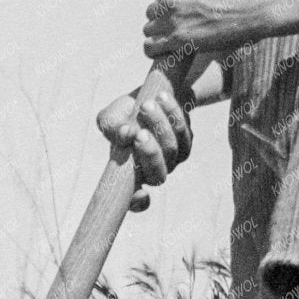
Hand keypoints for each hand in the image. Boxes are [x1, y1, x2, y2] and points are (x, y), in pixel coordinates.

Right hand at [96, 80, 191, 209]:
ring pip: (171, 150)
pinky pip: (184, 132)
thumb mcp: (112, 118)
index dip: (138, 203)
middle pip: (158, 175)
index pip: (135, 201)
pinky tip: (163, 97)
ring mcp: (172, 160)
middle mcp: (152, 172)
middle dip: (149, 154)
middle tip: (139, 132)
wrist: (150, 95)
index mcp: (128, 175)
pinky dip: (172, 115)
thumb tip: (126, 134)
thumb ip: (111, 127)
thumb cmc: (125, 113)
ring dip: (159, 127)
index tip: (141, 195)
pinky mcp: (187, 144)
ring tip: (147, 105)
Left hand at [143, 0, 266, 58]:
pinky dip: (153, 49)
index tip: (180, 4)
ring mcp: (173, 21)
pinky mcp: (179, 41)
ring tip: (178, 35)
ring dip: (160, 32)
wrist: (253, 12)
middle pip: (150, 10)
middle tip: (183, 20)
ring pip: (148, 29)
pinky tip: (167, 49)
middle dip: (163, 15)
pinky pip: (149, 47)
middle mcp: (171, 0)